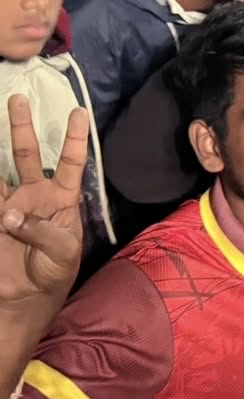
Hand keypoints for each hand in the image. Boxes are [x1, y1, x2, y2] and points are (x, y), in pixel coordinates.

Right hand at [0, 96, 87, 308]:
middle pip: (28, 154)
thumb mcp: (62, 253)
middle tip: (18, 98)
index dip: (75, 138)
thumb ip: (40, 231)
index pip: (71, 162)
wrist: (25, 300)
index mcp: (62, 199)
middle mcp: (35, 195)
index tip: (79, 112)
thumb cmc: (54, 274)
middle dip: (23, 126)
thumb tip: (9, 215)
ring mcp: (9, 205)